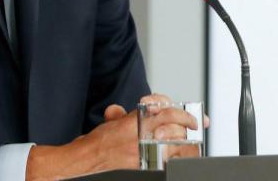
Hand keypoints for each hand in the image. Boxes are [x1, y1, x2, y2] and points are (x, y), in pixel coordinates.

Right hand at [25, 92, 200, 179]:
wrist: (83, 161)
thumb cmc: (95, 143)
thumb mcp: (113, 122)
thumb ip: (125, 116)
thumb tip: (131, 110)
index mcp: (135, 121)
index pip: (166, 111)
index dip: (183, 113)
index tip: (195, 117)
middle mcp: (139, 135)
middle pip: (174, 126)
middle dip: (187, 127)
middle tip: (195, 127)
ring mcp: (142, 152)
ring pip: (174, 143)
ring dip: (183, 142)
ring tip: (188, 142)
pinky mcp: (141, 166)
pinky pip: (165, 160)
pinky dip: (173, 157)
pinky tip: (176, 156)